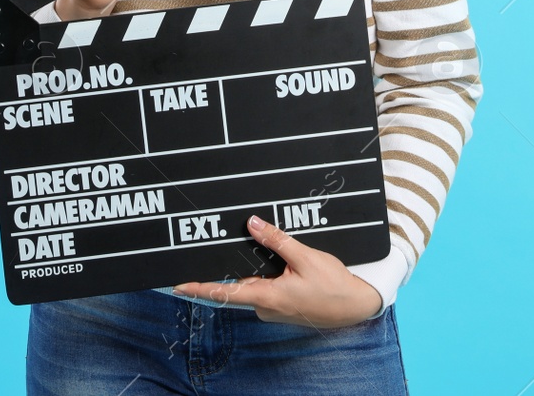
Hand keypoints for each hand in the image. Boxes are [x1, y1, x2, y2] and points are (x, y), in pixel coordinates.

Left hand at [171, 214, 383, 328]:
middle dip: (233, 265)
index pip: (224, 292)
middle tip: (228, 244)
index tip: (177, 285)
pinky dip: (266, 275)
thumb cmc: (333, 286)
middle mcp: (265, 306)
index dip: (199, 288)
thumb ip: (276, 241)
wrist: (356, 307)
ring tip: (265, 250)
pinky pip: (266, 289)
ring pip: (253, 284)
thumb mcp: (305, 257)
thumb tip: (252, 224)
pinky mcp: (281, 307)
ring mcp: (273, 309)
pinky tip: (279, 263)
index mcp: (267, 296)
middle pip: (238, 283)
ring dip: (255, 269)